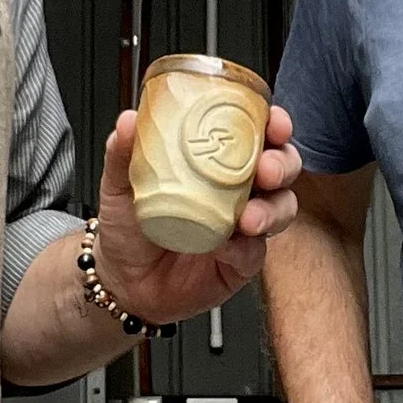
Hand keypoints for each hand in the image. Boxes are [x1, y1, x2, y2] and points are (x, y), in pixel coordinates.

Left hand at [90, 104, 302, 322]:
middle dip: (282, 163)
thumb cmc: (128, 227)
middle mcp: (237, 188)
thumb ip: (124, 152)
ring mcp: (243, 226)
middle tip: (266, 169)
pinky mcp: (241, 261)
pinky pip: (255, 252)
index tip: (272, 122)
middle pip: (281, 166)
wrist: (122, 281)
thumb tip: (128, 121)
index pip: (255, 131)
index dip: (272, 123)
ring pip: (280, 209)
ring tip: (249, 218)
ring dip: (272, 209)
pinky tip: (227, 247)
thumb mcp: (120, 184)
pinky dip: (245, 248)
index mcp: (215, 159)